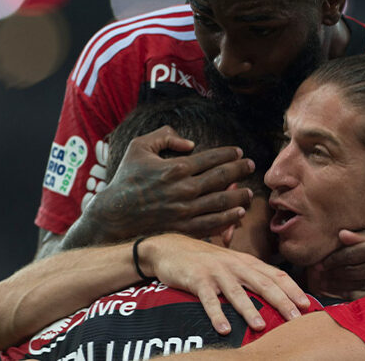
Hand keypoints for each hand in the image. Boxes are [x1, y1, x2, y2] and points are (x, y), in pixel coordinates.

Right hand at [79, 125, 256, 242]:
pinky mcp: (183, 229)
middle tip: (251, 165)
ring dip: (238, 196)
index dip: (228, 154)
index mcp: (175, 168)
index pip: (211, 158)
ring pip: (220, 202)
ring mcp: (184, 211)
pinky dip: (228, 218)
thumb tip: (190, 143)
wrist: (114, 215)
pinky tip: (238, 213)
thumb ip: (164, 135)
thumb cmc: (126, 178)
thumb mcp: (139, 146)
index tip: (238, 152)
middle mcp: (184, 189)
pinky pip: (211, 224)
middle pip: (221, 178)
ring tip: (249, 192)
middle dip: (239, 170)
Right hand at [139, 234, 311, 334]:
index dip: (293, 289)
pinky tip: (223, 329)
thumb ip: (251, 277)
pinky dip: (216, 314)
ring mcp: (216, 272)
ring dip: (249, 310)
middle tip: (296, 318)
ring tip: (261, 327)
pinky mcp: (197, 279)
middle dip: (281, 301)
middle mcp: (235, 265)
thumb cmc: (206, 261)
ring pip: (236, 292)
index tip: (308, 304)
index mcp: (247, 262)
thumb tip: (277, 296)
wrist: (170, 248)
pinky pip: (208, 299)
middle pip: (262, 283)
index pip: (276, 275)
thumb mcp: (232, 264)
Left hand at [309, 227, 364, 299]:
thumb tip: (341, 234)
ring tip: (324, 285)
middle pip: (356, 269)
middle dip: (333, 272)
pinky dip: (353, 298)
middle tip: (317, 274)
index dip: (336, 257)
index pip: (356, 250)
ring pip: (361, 286)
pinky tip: (342, 295)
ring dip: (339, 286)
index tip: (322, 260)